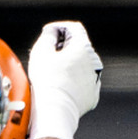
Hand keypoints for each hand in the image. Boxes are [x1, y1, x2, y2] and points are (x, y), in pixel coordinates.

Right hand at [26, 20, 101, 138]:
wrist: (56, 111)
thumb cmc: (47, 80)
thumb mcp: (41, 51)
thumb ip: (48, 36)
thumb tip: (52, 33)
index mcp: (84, 48)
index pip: (74, 28)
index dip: (59, 27)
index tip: (49, 33)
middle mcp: (94, 62)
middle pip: (79, 47)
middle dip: (64, 46)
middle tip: (48, 52)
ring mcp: (96, 80)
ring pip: (82, 65)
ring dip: (70, 63)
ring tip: (53, 71)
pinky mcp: (93, 95)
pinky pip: (84, 82)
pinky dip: (74, 80)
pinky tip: (61, 84)